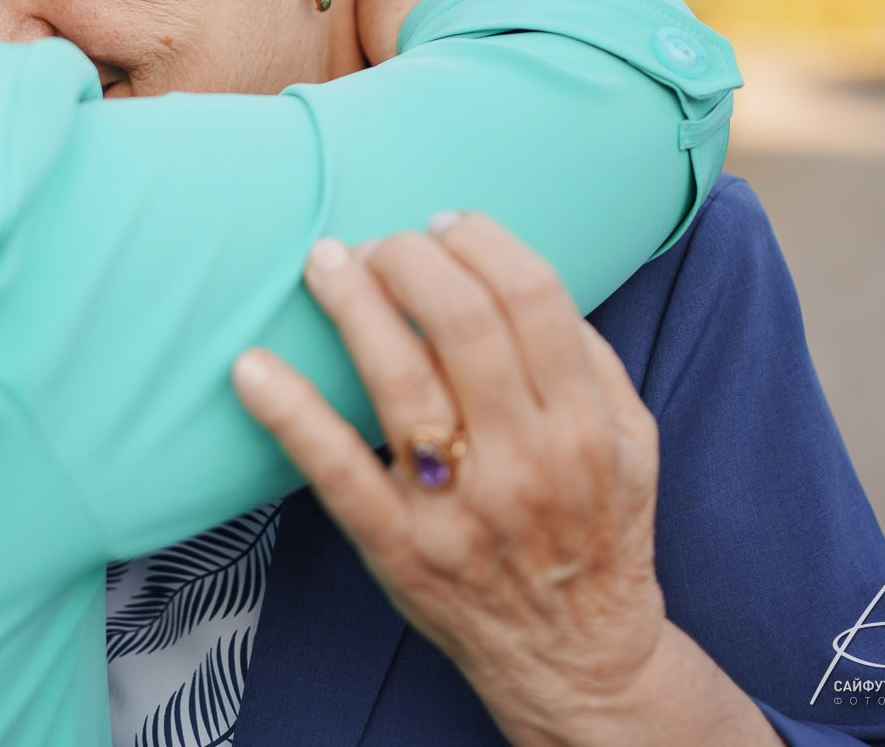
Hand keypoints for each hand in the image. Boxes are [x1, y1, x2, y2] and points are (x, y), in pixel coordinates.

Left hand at [233, 215, 774, 746]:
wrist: (577, 659)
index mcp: (584, 427)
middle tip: (381, 242)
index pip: (532, 298)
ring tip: (324, 264)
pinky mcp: (397, 547)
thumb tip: (516, 275)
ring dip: (352, 305)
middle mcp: (525, 462)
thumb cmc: (596, 532)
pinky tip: (251, 368)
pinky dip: (288, 413)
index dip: (481, 242)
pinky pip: (335, 470)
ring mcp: (456, 508)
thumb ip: (591, 360)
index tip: (445, 225)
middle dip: (410, 259)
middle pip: (461, 323)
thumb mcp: (632, 445)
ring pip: (397, 381)